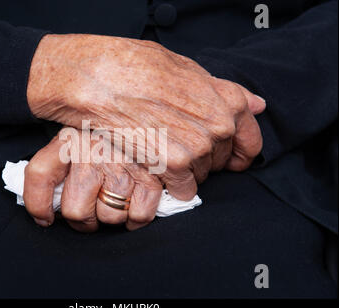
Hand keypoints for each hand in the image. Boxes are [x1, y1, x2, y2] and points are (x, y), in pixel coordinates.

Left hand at [23, 129, 162, 231]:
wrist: (159, 98)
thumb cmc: (110, 119)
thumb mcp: (79, 123)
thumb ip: (60, 153)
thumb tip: (48, 199)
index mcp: (70, 138)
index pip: (40, 175)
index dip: (38, 204)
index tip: (44, 217)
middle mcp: (93, 153)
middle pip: (76, 211)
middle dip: (83, 219)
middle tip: (90, 211)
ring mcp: (123, 166)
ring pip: (109, 217)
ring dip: (111, 216)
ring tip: (116, 201)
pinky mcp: (152, 176)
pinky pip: (139, 216)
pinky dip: (137, 218)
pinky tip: (135, 205)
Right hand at [27, 34, 265, 199]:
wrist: (99, 80)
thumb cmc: (136, 68)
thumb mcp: (185, 68)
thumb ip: (222, 91)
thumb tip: (256, 104)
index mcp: (226, 100)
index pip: (250, 140)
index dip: (238, 152)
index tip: (227, 159)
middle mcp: (218, 126)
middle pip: (220, 161)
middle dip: (203, 158)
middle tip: (174, 145)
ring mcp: (198, 148)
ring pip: (201, 176)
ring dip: (184, 171)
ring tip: (158, 151)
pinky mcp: (174, 167)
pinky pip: (183, 190)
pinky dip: (170, 185)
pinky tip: (154, 167)